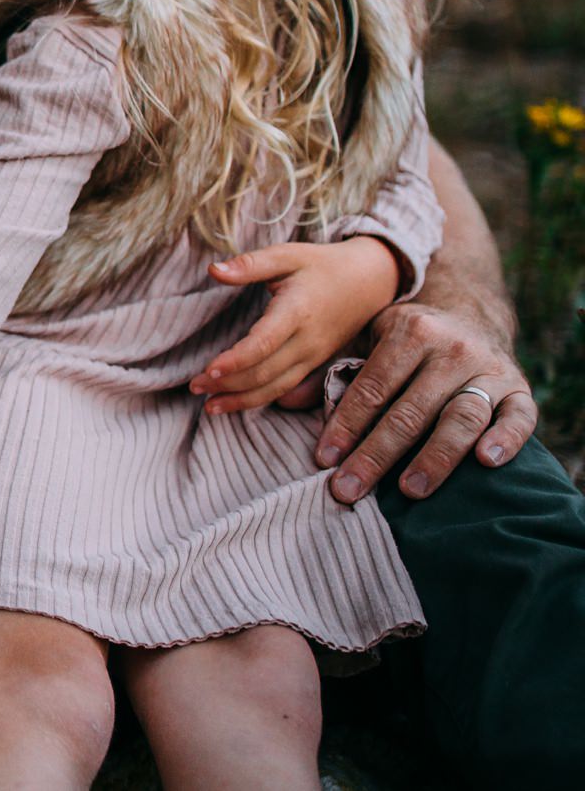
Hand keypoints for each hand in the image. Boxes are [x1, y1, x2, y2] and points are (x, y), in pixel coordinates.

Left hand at [194, 238, 400, 412]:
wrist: (371, 281)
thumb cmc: (322, 265)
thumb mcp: (287, 254)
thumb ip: (250, 265)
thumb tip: (213, 270)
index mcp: (297, 311)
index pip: (263, 343)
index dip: (236, 360)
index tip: (207, 370)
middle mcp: (308, 340)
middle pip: (266, 372)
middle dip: (228, 385)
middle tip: (193, 387)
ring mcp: (314, 356)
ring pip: (276, 388)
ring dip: (241, 400)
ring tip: (209, 405)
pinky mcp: (316, 364)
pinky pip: (287, 388)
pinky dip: (260, 399)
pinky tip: (236, 403)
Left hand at [312, 297, 536, 502]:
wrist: (473, 314)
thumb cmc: (408, 339)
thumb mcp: (368, 339)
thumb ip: (329, 369)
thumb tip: (284, 401)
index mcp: (411, 331)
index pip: (373, 386)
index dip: (346, 424)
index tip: (324, 459)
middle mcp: (452, 349)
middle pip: (410, 411)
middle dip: (377, 454)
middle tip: (349, 489)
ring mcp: (489, 370)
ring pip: (462, 418)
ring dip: (435, 457)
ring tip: (409, 490)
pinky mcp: (521, 389)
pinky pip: (520, 418)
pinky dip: (506, 439)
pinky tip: (486, 463)